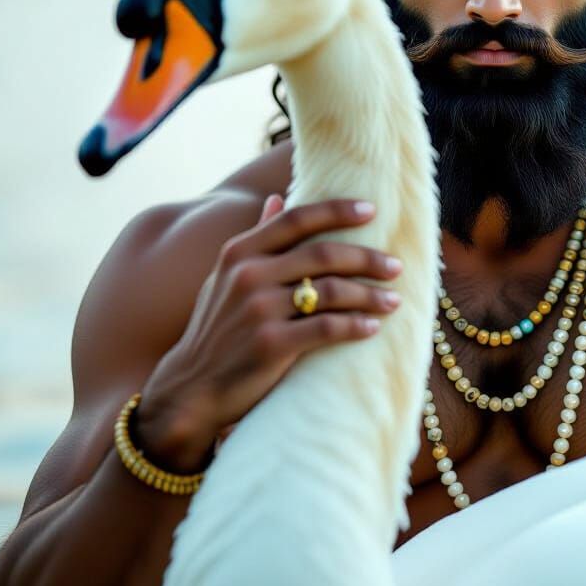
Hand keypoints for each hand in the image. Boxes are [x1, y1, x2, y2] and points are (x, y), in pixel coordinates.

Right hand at [136, 195, 401, 471]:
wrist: (190, 388)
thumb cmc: (217, 328)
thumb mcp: (226, 277)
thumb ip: (256, 239)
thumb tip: (278, 198)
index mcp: (240, 252)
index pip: (297, 218)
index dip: (337, 211)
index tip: (372, 210)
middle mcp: (248, 275)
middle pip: (323, 254)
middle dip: (367, 258)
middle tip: (395, 265)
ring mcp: (258, 309)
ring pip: (331, 290)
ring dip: (370, 294)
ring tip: (394, 300)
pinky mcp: (270, 344)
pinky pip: (327, 327)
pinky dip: (356, 326)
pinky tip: (373, 327)